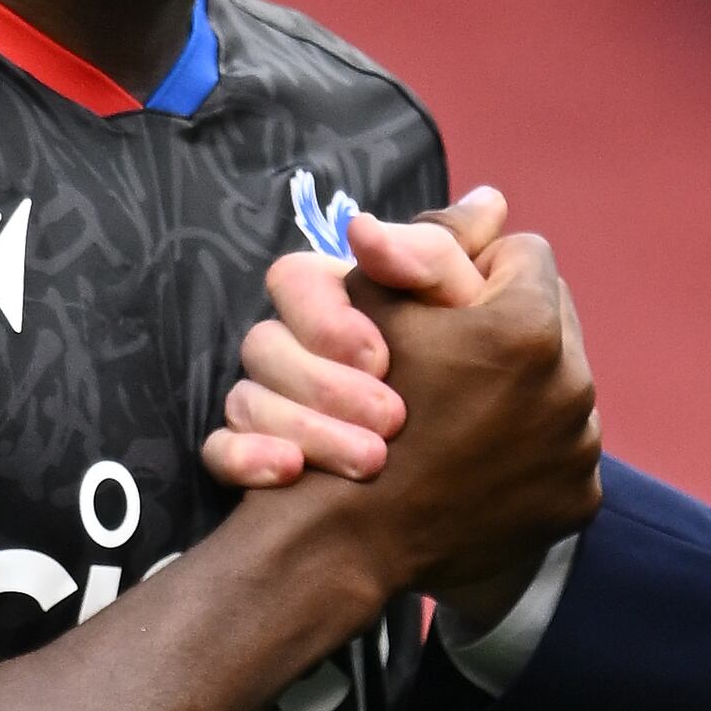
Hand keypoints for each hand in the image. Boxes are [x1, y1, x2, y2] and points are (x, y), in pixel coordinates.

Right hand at [203, 191, 505, 488]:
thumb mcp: (469, 324)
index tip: (381, 353)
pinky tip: (289, 474)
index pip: (295, 278)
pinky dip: (248, 458)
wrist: (448, 507)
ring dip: (306, 427)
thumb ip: (464, 264)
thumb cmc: (470, 398)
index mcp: (335, 302)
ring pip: (245, 399)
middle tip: (391, 416)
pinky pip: (220, 452)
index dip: (332, 313)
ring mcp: (268, 407)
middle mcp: (293, 347)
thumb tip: (490, 202)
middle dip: (326, 382)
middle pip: (263, 342)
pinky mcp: (255, 463)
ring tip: (372, 461)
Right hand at [319, 224, 596, 605]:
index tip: (443, 303)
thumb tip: (491, 199)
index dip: (477, 272)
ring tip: (464, 409)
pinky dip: (528, 449)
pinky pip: (562, 452)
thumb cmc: (351, 404)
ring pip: (558, 387)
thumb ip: (429, 244)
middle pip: (552, 322)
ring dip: (521, 389)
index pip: (525, 256)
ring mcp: (580, 450)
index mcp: (529, 327)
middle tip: (454, 355)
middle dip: (508, 328)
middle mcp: (574, 386)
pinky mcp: (578, 501)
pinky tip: (480, 458)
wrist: (351, 535)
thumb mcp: (373, 306)